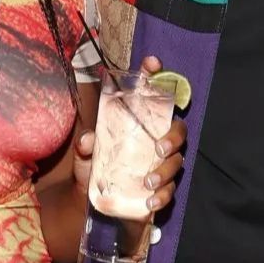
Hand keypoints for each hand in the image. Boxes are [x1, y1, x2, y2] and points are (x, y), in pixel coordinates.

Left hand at [71, 55, 186, 214]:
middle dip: (173, 137)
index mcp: (139, 124)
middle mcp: (155, 140)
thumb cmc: (94, 167)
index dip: (153, 76)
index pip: (150, 95)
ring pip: (177, 161)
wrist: (90, 200)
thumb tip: (87, 138)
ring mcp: (161, 164)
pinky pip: (170, 190)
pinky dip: (163, 195)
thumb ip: (85, 146)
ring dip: (166, 171)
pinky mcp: (160, 188)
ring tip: (148, 182)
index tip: (152, 61)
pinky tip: (151, 201)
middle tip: (159, 148)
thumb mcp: (85, 155)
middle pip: (178, 130)